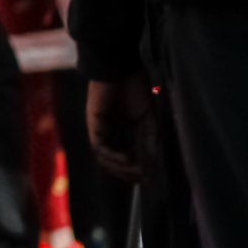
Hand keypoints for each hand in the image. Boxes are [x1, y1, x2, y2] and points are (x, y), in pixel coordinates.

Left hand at [85, 72, 154, 186]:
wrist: (122, 67)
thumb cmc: (135, 87)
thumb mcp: (148, 118)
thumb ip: (149, 139)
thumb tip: (153, 163)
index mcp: (121, 128)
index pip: (127, 155)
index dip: (137, 169)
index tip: (149, 179)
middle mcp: (108, 131)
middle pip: (114, 161)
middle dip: (128, 173)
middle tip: (143, 180)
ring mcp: (100, 128)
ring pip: (105, 158)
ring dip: (120, 168)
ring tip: (136, 172)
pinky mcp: (94, 124)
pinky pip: (100, 147)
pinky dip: (112, 156)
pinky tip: (127, 160)